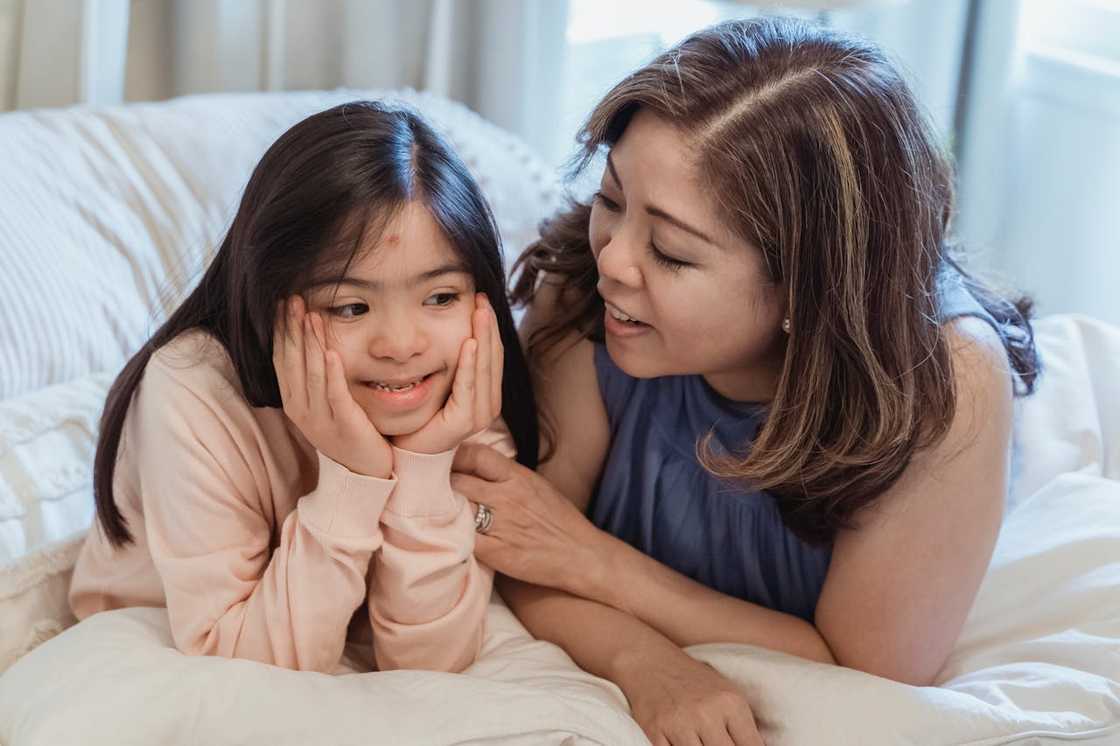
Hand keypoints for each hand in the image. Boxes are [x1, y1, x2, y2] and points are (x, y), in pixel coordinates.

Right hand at [273, 295, 393, 478]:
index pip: (281, 360)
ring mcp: (320, 418)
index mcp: (294, 403)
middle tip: (293, 299)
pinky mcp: (344, 424)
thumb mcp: (324, 405)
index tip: (282, 304)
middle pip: (292, 362)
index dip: (281, 331)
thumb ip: (315, 380)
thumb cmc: (347, 433)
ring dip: (311, 342)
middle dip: (292, 329)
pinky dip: (332, 371)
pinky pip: (335, 394)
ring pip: (311, 373)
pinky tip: (331, 351)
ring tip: (312, 315)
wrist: (363, 475)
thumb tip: (311, 345)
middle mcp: (301, 410)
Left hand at [393, 293, 502, 454]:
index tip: (481, 299)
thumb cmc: (422, 414)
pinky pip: (469, 386)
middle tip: (481, 298)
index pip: (493, 353)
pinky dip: (469, 364)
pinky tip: (469, 343)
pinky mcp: (465, 421)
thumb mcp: (442, 381)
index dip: (489, 325)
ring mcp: (480, 414)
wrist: (408, 449)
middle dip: (488, 325)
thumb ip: (454, 362)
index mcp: (487, 393)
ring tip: (479, 312)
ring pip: (484, 368)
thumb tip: (457, 327)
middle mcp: (489, 403)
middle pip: (493, 356)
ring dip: (483, 337)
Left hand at [450, 443, 602, 594]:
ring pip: (455, 509)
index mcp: (518, 477)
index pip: (476, 455)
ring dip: (444, 509)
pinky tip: (451, 534)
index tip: (444, 461)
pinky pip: (462, 538)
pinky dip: (453, 535)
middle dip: (440, 483)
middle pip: (458, 481)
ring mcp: (500, 525)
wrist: (580, 556)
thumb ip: (507, 474)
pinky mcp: (495, 552)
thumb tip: (476, 464)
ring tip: (437, 511)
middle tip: (431, 487)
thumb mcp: (537, 485)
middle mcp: (507, 498)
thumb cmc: (560, 520)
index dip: (455, 456)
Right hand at [616, 648, 765, 745]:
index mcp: (731, 703)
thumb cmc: (693, 680)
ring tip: (702, 743)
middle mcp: (706, 713)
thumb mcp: (726, 693)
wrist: (649, 661)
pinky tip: (683, 743)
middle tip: (719, 744)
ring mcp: (679, 723)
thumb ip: (744, 725)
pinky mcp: (655, 731)